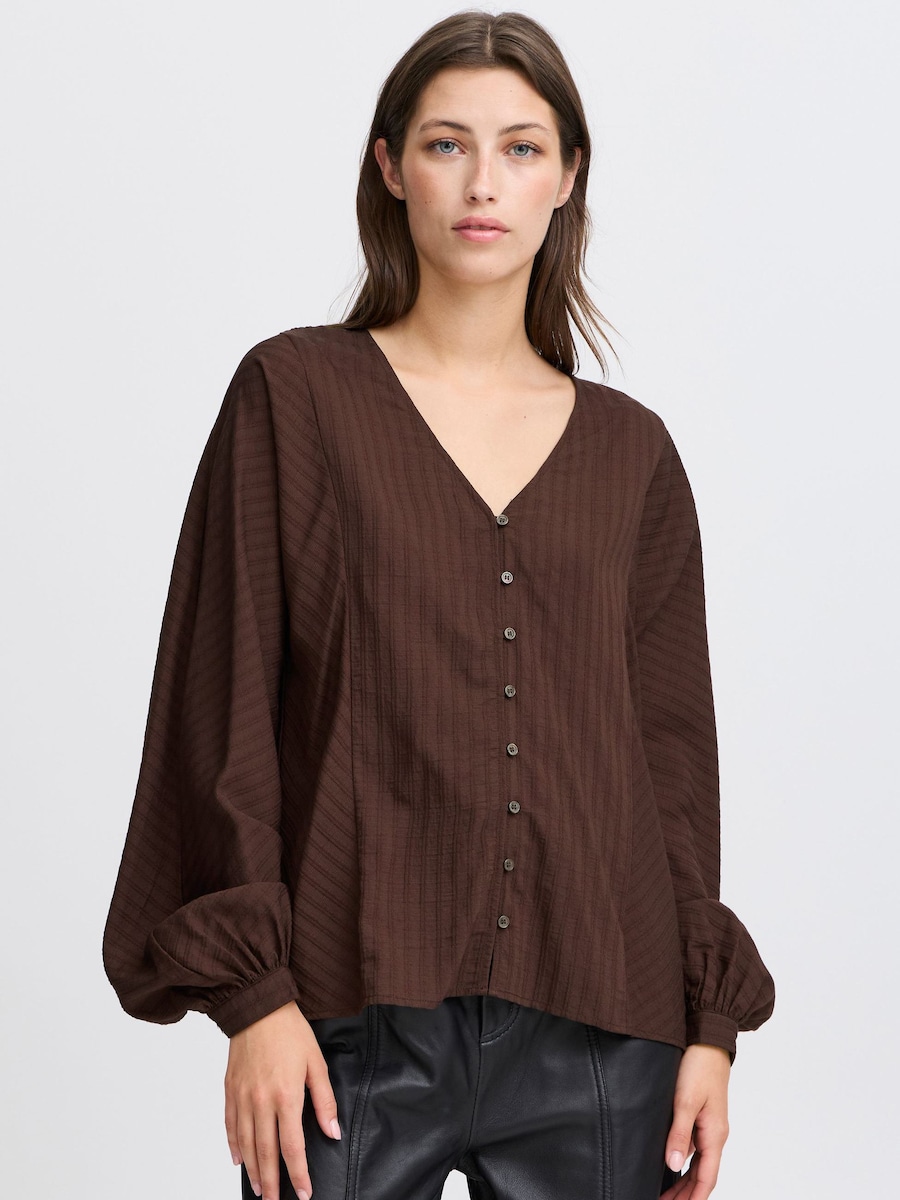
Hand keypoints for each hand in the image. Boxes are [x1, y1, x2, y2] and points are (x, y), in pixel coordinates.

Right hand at [224, 1000, 340, 1199]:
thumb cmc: (291, 1031)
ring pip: (245, 1144)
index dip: (298, 1174)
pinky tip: (238, 1159)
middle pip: (265, 1153)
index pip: (292, 1147)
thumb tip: (332, 1132)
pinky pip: (229, 1125)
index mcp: (286, 1097)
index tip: (304, 1193)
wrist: (258, 1006)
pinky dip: (233, 1145)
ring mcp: (242, 1097)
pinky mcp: (229, 1089)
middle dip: (271, 1182)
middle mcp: (261, 1102)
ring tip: (259, 1189)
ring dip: (252, 1170)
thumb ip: (324, 1101)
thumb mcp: (316, 1063)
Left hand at [659, 1043, 730, 1199]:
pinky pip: (696, 1149)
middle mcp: (715, 1134)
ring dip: (684, 1181)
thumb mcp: (685, 1100)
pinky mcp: (702, 1117)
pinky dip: (685, 1163)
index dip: (693, 1198)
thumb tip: (672, 1164)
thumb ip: (679, 1133)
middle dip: (686, 1195)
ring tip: (666, 1194)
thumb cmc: (699, 1067)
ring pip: (699, 1164)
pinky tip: (672, 1166)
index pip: (706, 1178)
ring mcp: (710, 1127)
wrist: (708, 1040)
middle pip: (703, 1175)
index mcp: (714, 1134)